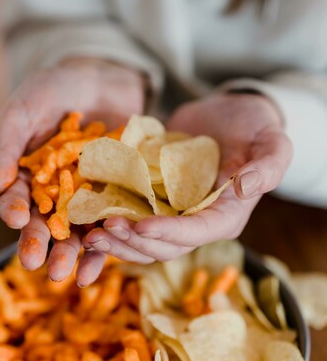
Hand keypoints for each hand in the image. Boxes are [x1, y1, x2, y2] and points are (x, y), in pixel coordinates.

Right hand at [0, 58, 144, 281]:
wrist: (102, 76)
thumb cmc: (52, 89)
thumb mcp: (23, 109)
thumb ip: (7, 146)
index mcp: (26, 177)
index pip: (15, 200)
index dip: (12, 210)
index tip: (15, 218)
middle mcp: (55, 193)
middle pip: (46, 224)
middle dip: (40, 244)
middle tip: (36, 264)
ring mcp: (88, 196)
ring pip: (79, 231)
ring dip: (72, 253)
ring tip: (66, 274)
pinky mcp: (118, 194)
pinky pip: (114, 221)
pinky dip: (110, 241)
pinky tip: (105, 258)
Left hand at [83, 92, 292, 268]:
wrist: (229, 114)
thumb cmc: (255, 127)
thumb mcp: (273, 141)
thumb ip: (269, 166)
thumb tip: (246, 187)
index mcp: (226, 217)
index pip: (197, 234)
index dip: (168, 234)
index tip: (140, 226)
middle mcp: (198, 223)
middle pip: (164, 247)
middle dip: (133, 242)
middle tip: (103, 230)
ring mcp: (175, 214)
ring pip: (143, 242)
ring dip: (117, 243)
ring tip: (89, 235)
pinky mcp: (155, 202)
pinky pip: (131, 220)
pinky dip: (111, 224)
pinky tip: (87, 220)